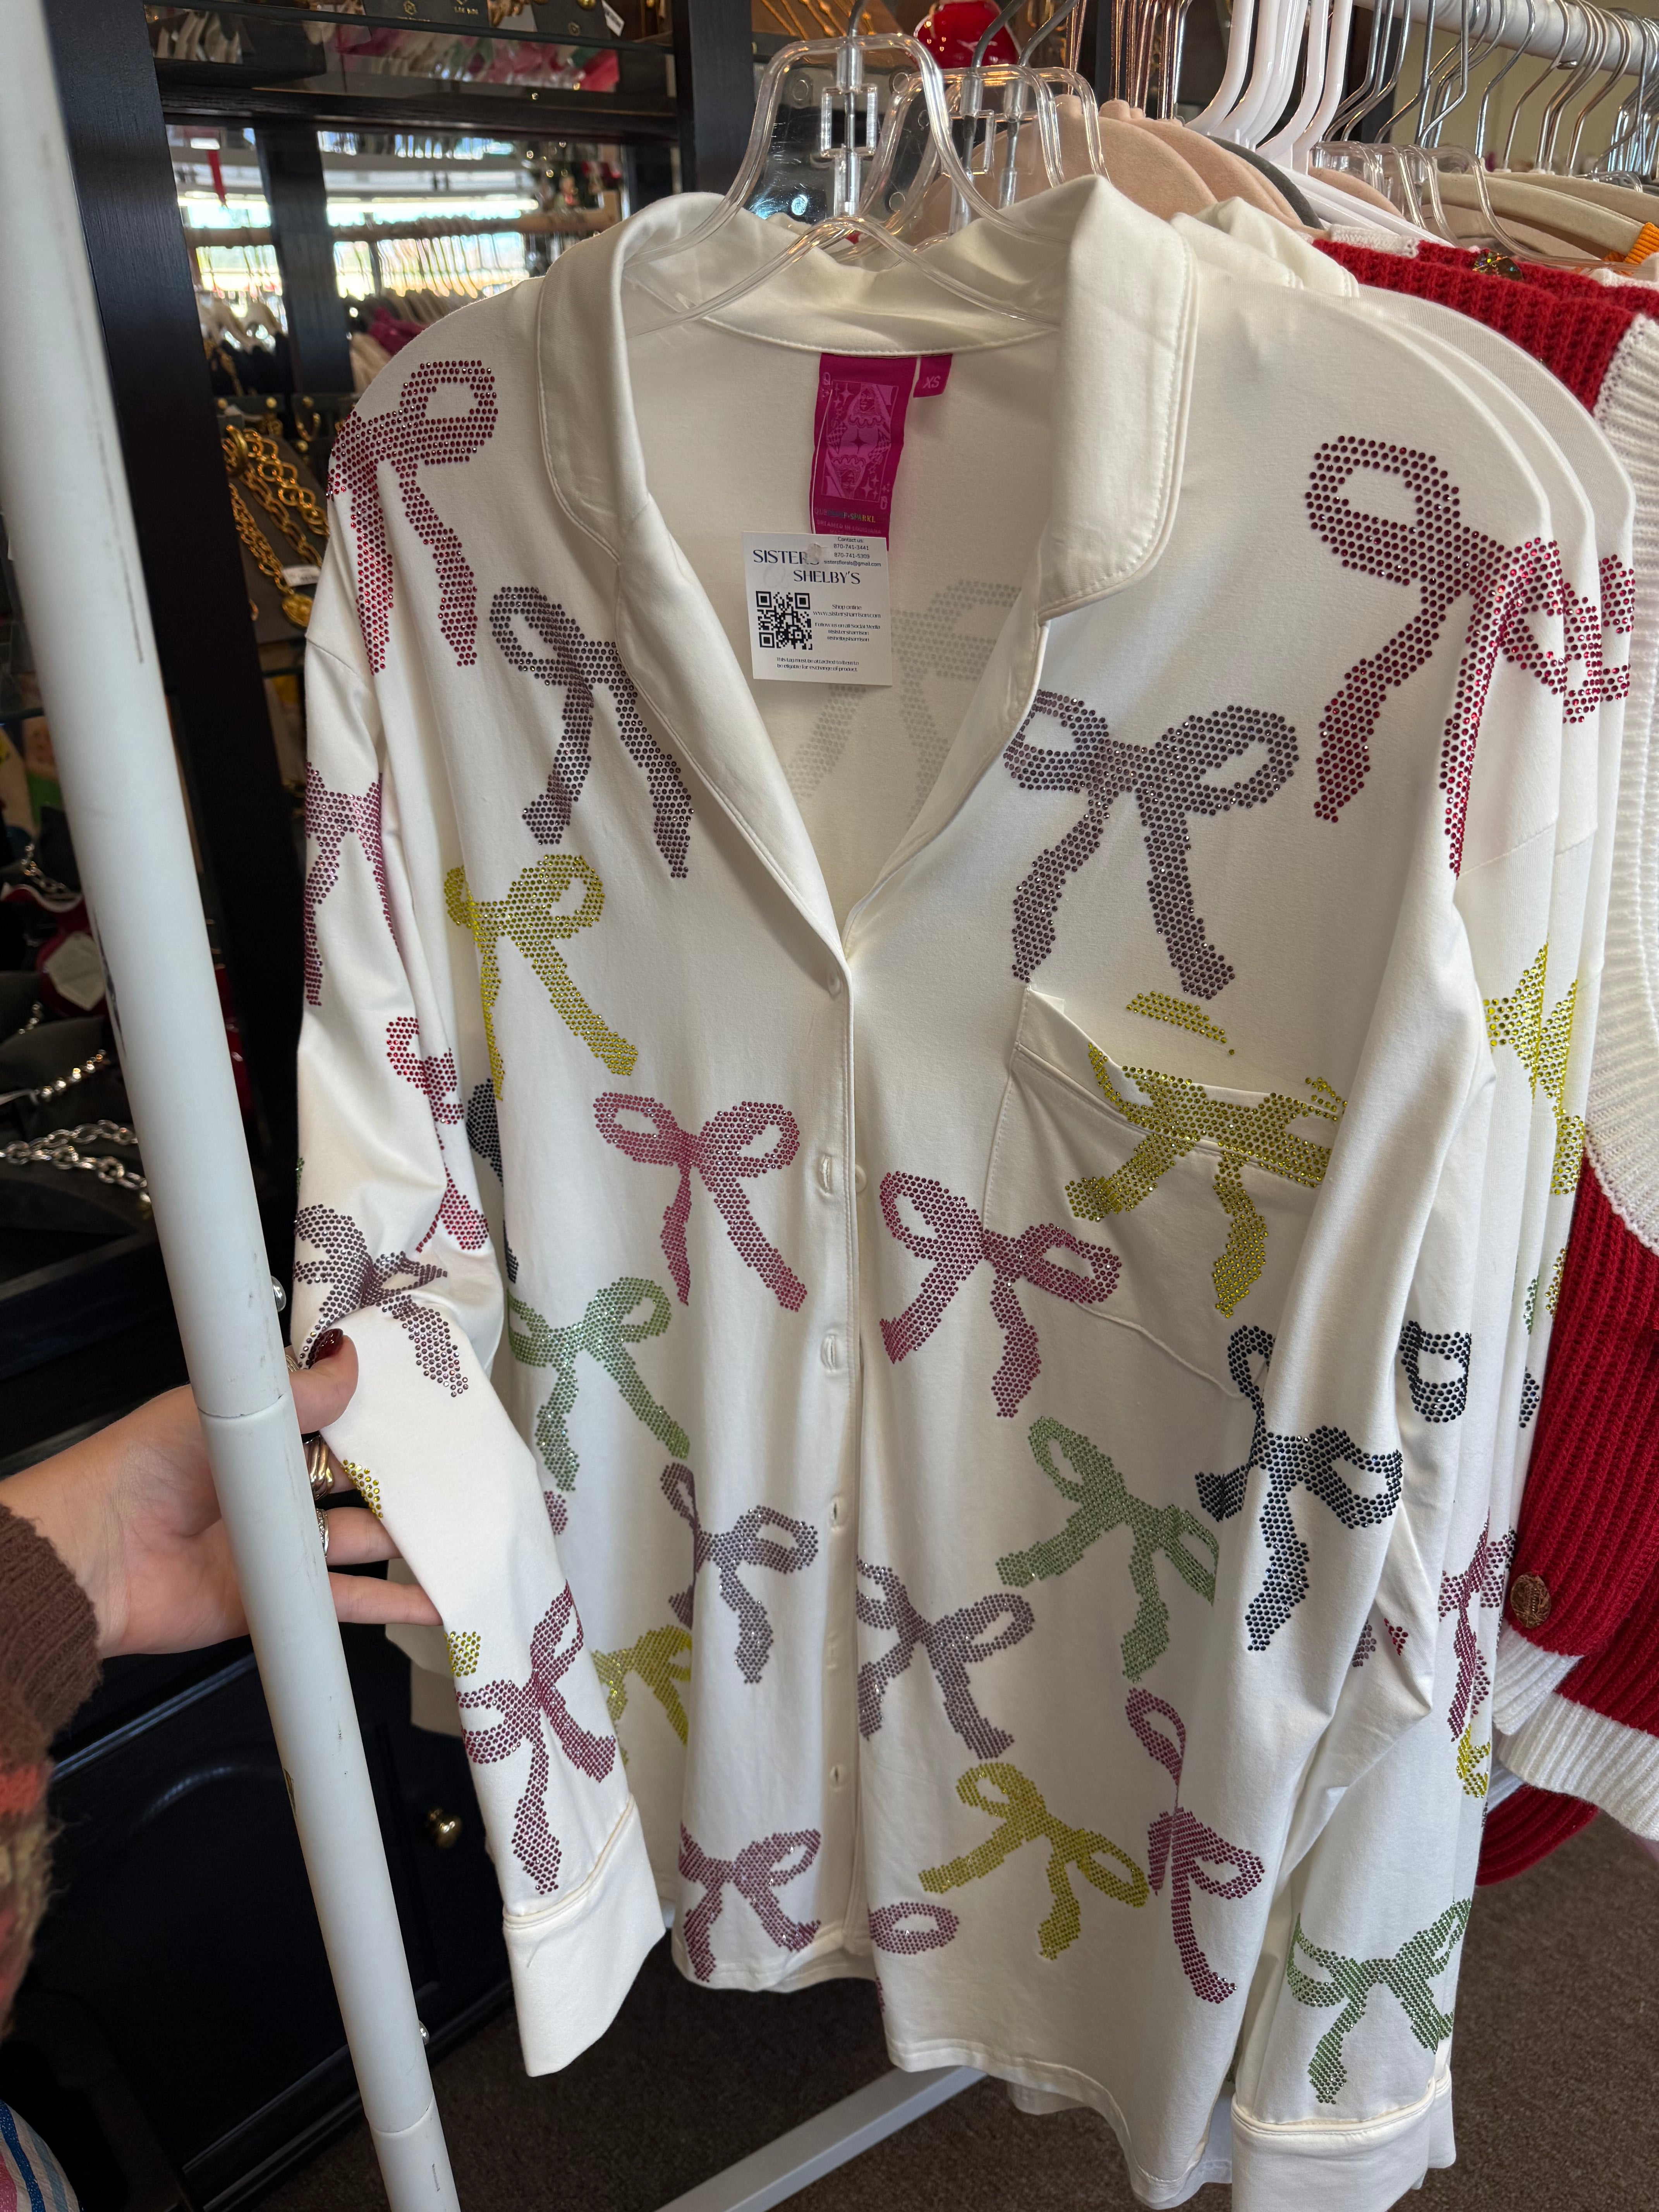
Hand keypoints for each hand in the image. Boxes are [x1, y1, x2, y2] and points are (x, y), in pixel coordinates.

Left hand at [0, 1333, 438, 1657]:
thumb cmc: (137, 1471)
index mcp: (258, 1436)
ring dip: (405, 1541)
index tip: (427, 1413)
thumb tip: (349, 1358)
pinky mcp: (274, 1599)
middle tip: (459, 1475)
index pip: (333, 1422)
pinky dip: (386, 1603)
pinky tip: (426, 1599)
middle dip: (404, 1480)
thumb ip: (298, 1392)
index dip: (377, 1419)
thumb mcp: (228, 1410)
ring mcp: (276, 1547)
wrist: (89, 1558)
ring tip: (459, 1534)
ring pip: (358, 1540)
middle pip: (355, 1483)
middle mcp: (271, 1490)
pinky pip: (341, 1600)